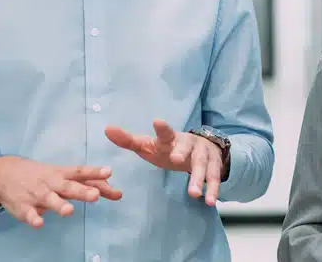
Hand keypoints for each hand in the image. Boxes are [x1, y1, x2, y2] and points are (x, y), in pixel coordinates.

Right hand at [0, 156, 121, 227]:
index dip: (95, 172)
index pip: (81, 172)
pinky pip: (29, 214)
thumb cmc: (44, 176)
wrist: (5, 173)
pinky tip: (39, 223)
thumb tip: (116, 192)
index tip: (109, 171)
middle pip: (68, 187)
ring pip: (49, 200)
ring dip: (59, 205)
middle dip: (82, 191)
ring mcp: (37, 194)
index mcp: (62, 174)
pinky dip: (34, 218)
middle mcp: (51, 183)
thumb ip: (90, 184)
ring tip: (69, 211)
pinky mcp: (23, 206)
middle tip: (96, 195)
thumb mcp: (65, 175)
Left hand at [105, 119, 226, 205]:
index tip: (157, 121)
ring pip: (201, 165)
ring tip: (193, 194)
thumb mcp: (149, 144)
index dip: (161, 128)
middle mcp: (189, 143)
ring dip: (198, 178)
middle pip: (186, 147)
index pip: (165, 132)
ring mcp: (203, 154)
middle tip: (175, 159)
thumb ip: (128, 140)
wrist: (202, 147)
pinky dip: (212, 189)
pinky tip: (209, 201)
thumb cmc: (168, 148)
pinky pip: (213, 178)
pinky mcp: (214, 165)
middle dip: (182, 152)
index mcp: (171, 138)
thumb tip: (106, 129)